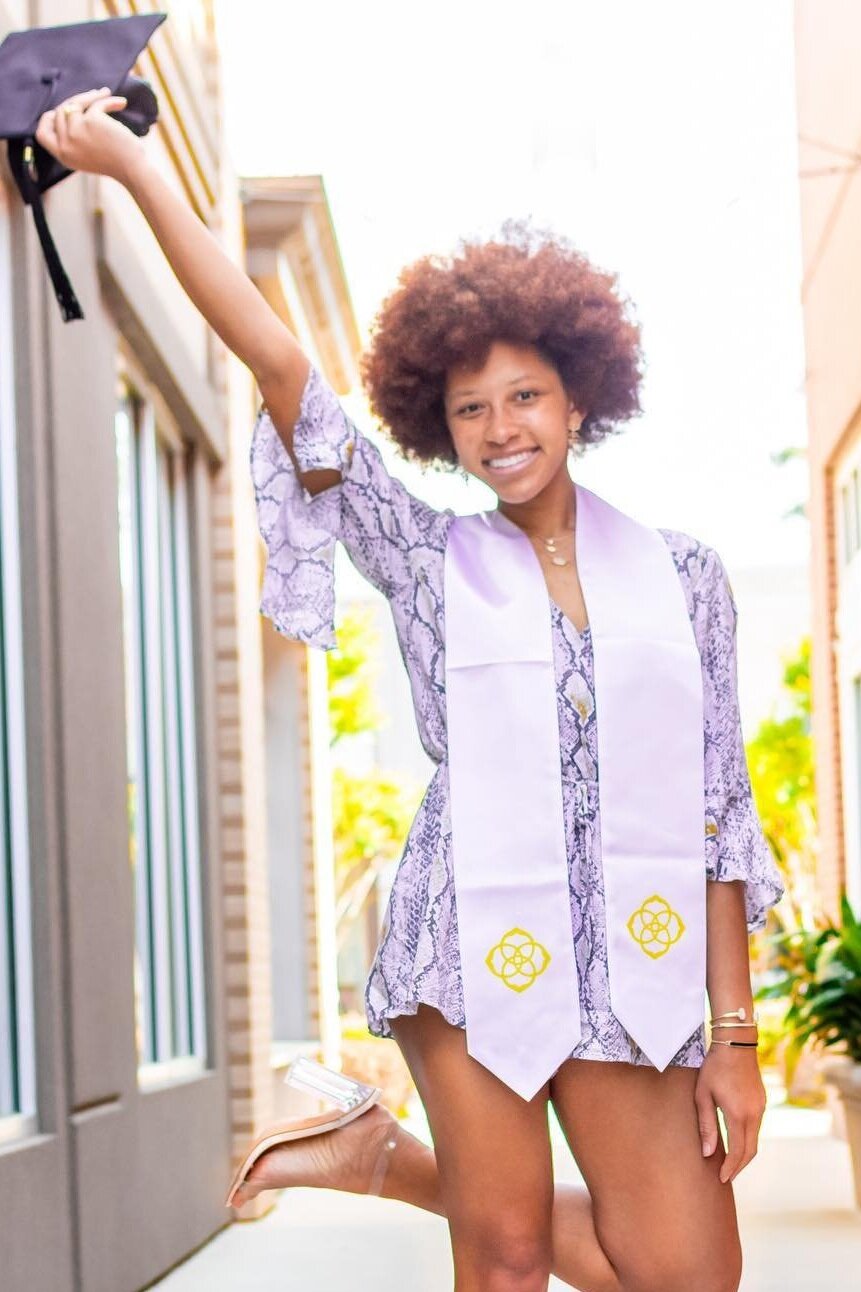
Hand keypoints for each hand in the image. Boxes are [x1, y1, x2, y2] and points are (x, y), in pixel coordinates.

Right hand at [35, 88, 144, 185]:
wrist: (133, 170)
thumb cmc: (115, 163)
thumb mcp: (86, 155)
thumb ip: (73, 138)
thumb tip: (70, 108)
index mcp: (63, 154)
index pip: (42, 134)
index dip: (49, 119)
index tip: (63, 109)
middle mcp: (65, 144)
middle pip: (60, 112)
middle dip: (76, 101)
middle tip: (93, 97)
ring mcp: (76, 131)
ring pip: (76, 103)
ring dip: (92, 96)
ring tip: (105, 93)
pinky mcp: (91, 120)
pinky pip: (96, 103)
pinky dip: (109, 100)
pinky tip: (121, 103)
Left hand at [694, 1044, 766, 1183]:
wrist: (736, 1043)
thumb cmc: (714, 1067)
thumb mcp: (703, 1095)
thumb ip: (706, 1125)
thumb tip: (707, 1153)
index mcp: (738, 1114)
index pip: (738, 1152)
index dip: (731, 1168)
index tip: (722, 1180)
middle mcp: (754, 1114)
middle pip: (750, 1150)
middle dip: (739, 1166)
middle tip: (727, 1177)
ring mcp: (761, 1108)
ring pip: (755, 1140)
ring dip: (744, 1154)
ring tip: (730, 1163)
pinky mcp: (762, 1102)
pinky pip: (756, 1128)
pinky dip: (748, 1140)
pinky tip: (737, 1141)